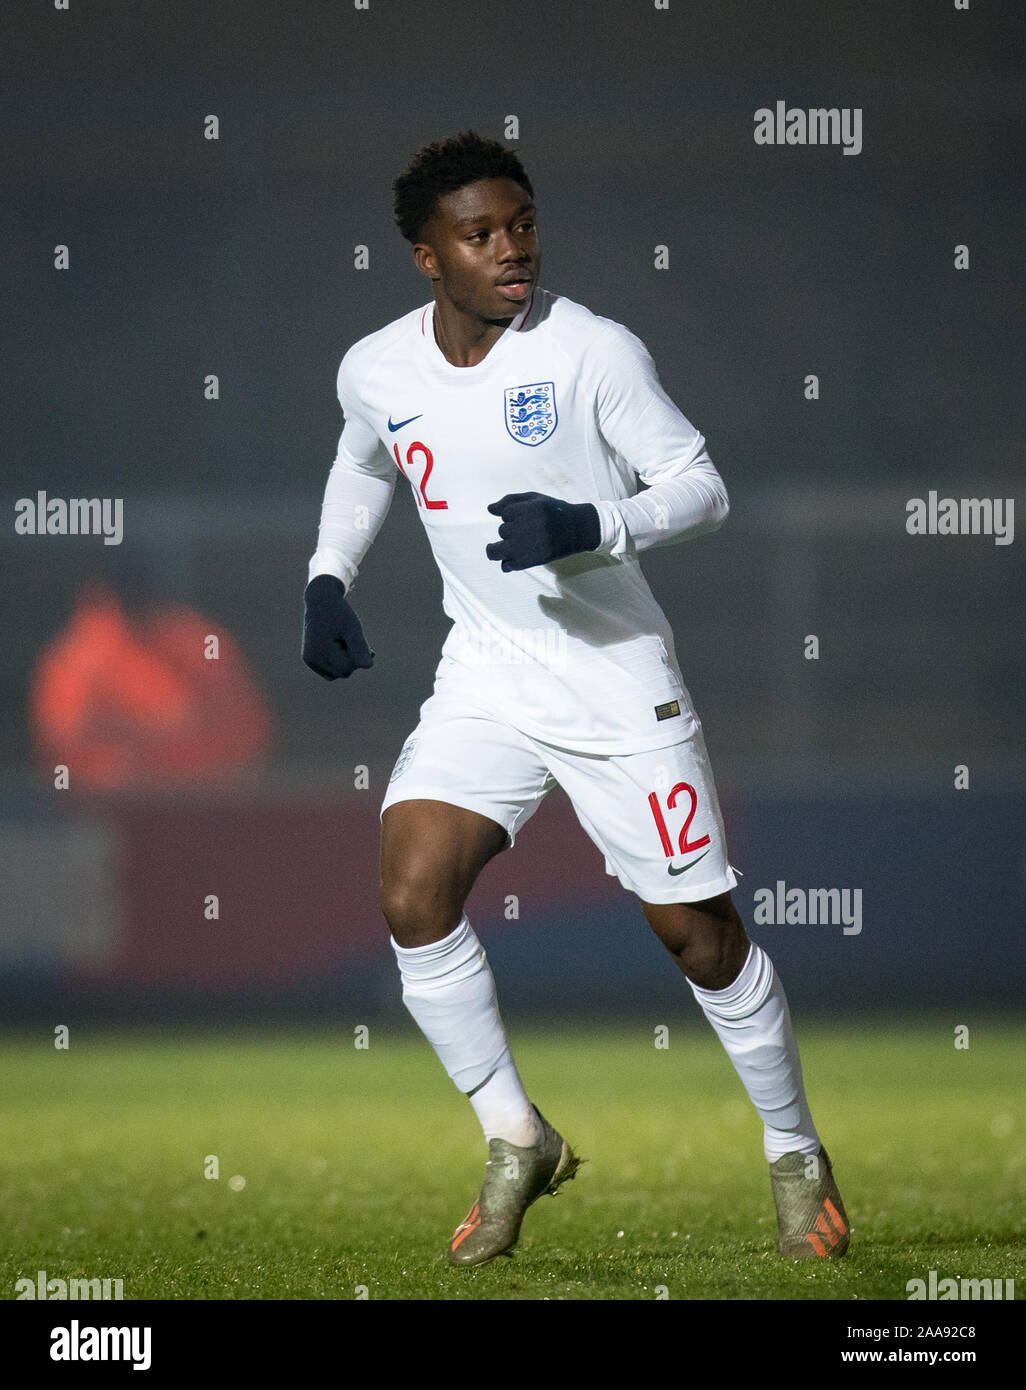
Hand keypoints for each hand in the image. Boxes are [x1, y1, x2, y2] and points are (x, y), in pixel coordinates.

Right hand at [302, 574, 373, 679]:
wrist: (321, 601)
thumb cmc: (339, 612)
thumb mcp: (352, 627)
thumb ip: (360, 647)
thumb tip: (368, 666)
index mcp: (318, 651)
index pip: (348, 668)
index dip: (358, 655)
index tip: (356, 637)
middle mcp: (311, 659)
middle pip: (344, 672)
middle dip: (353, 657)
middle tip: (350, 636)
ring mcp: (310, 661)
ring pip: (339, 673)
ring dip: (348, 660)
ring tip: (343, 640)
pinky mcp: (312, 660)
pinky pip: (333, 671)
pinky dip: (340, 661)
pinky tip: (341, 646)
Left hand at [485, 492, 599, 571]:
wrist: (577, 530)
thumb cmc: (553, 512)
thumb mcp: (534, 499)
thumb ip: (509, 501)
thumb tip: (489, 509)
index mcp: (527, 510)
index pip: (505, 514)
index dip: (514, 515)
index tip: (531, 517)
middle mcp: (524, 528)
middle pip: (502, 530)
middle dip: (512, 530)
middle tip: (530, 532)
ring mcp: (524, 547)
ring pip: (496, 550)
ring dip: (506, 547)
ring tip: (522, 545)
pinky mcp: (527, 562)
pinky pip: (506, 565)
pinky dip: (510, 562)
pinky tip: (522, 556)